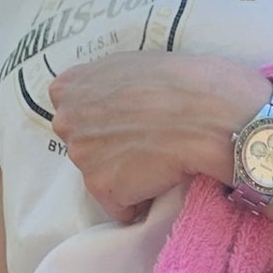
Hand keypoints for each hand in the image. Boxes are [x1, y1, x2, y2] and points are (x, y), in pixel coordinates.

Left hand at [48, 52, 272, 223]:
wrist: (206, 113)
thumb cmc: (180, 84)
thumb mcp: (130, 66)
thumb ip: (106, 86)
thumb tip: (112, 105)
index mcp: (68, 88)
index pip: (76, 117)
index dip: (107, 125)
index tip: (131, 124)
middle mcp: (66, 121)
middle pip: (85, 149)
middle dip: (112, 152)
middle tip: (147, 144)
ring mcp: (81, 156)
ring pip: (103, 178)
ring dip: (128, 177)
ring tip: (158, 161)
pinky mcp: (102, 188)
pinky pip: (121, 207)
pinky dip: (141, 201)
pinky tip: (161, 180)